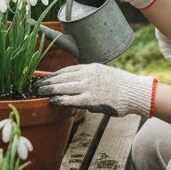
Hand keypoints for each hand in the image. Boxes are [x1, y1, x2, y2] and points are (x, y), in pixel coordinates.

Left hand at [36, 64, 155, 118]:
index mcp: (90, 67)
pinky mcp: (92, 99)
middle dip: (47, 82)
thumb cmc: (120, 86)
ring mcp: (89, 86)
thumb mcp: (104, 74)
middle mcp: (88, 74)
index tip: (43, 78)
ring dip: (50, 90)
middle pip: (62, 77)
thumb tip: (77, 85)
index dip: (53, 75)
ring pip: (64, 87)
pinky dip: (60, 100)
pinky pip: (72, 99)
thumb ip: (89, 78)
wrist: (135, 92)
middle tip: (35, 85)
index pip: (66, 70)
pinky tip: (52, 101)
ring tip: (39, 92)